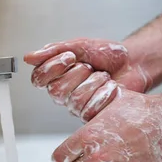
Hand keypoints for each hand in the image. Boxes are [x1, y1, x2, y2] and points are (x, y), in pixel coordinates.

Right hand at [24, 39, 150, 121]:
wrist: (133, 63)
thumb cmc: (107, 54)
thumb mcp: (80, 45)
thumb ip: (54, 50)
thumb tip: (28, 57)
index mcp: (57, 75)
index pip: (38, 78)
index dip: (52, 68)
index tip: (70, 57)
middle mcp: (63, 93)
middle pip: (55, 91)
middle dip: (77, 74)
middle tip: (89, 66)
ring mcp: (77, 106)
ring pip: (74, 100)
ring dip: (93, 82)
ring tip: (103, 76)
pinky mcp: (92, 116)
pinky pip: (90, 110)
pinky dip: (104, 94)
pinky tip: (111, 88)